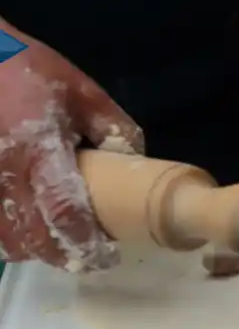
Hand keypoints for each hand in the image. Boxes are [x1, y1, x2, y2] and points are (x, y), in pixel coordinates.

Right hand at [0, 23, 143, 270]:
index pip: (62, 207)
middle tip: (90, 260)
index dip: (83, 238)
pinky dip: (9, 237)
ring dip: (34, 249)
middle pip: (31, 234)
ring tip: (62, 247)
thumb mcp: (81, 91)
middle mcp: (4, 169)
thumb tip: (136, 165)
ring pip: (4, 237)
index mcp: (38, 146)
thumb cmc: (27, 69)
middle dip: (62, 254)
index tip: (106, 253)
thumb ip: (113, 128)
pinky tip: (29, 234)